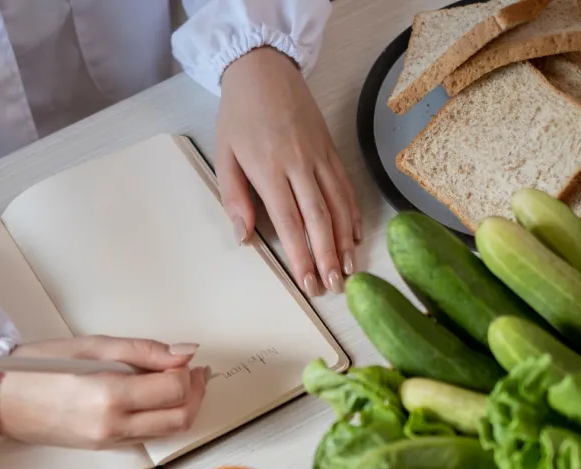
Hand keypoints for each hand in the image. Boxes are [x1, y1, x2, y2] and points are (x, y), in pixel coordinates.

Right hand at [0, 336, 207, 448]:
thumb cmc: (37, 367)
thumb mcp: (91, 346)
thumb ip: (143, 350)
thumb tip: (185, 353)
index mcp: (109, 396)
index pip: (173, 390)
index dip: (189, 373)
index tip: (186, 359)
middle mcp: (113, 426)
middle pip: (180, 418)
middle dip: (196, 393)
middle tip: (195, 371)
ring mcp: (110, 441)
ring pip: (169, 432)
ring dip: (184, 407)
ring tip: (179, 382)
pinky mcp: (105, 448)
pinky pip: (148, 436)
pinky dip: (163, 417)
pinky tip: (155, 397)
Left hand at [216, 47, 360, 297]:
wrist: (263, 70)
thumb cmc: (239, 116)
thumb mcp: (224, 156)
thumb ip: (234, 198)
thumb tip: (243, 237)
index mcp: (269, 169)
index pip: (289, 221)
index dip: (301, 254)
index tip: (308, 281)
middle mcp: (299, 164)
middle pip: (319, 218)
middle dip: (327, 255)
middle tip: (334, 286)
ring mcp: (319, 156)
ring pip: (338, 204)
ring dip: (345, 240)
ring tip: (349, 269)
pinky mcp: (331, 148)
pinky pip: (346, 185)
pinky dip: (353, 212)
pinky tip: (356, 235)